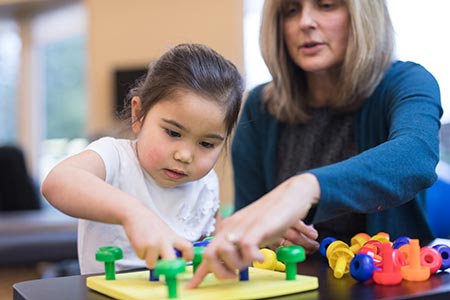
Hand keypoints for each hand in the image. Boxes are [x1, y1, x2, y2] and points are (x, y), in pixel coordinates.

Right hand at [122, 206, 193, 268]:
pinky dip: (140, 254)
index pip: (187, 247)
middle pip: (171, 261)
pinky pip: (142, 258)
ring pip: (152, 264)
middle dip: (167, 267)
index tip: (185, 260)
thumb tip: (174, 260)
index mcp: (173, 236)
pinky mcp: (141, 247)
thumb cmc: (150, 223)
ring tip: (148, 247)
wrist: (135, 214)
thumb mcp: (166, 232)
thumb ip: (171, 244)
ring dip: (149, 259)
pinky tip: (140, 243)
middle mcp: (164, 241)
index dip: (188, 256)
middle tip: (163, 264)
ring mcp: (153, 244)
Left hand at [186, 173, 319, 287]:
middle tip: (235, 275)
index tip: (192, 287)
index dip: (198, 273)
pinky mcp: (258, 226)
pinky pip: (246, 246)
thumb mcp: (251, 234)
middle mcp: (230, 228)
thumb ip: (239, 248)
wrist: (290, 195)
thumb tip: (230, 265)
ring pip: (224, 252)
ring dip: (237, 265)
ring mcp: (243, 226)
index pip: (207, 253)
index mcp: (226, 230)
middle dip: (220, 272)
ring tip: (251, 261)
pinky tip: (262, 257)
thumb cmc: (272, 216)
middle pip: (209, 255)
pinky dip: (253, 258)